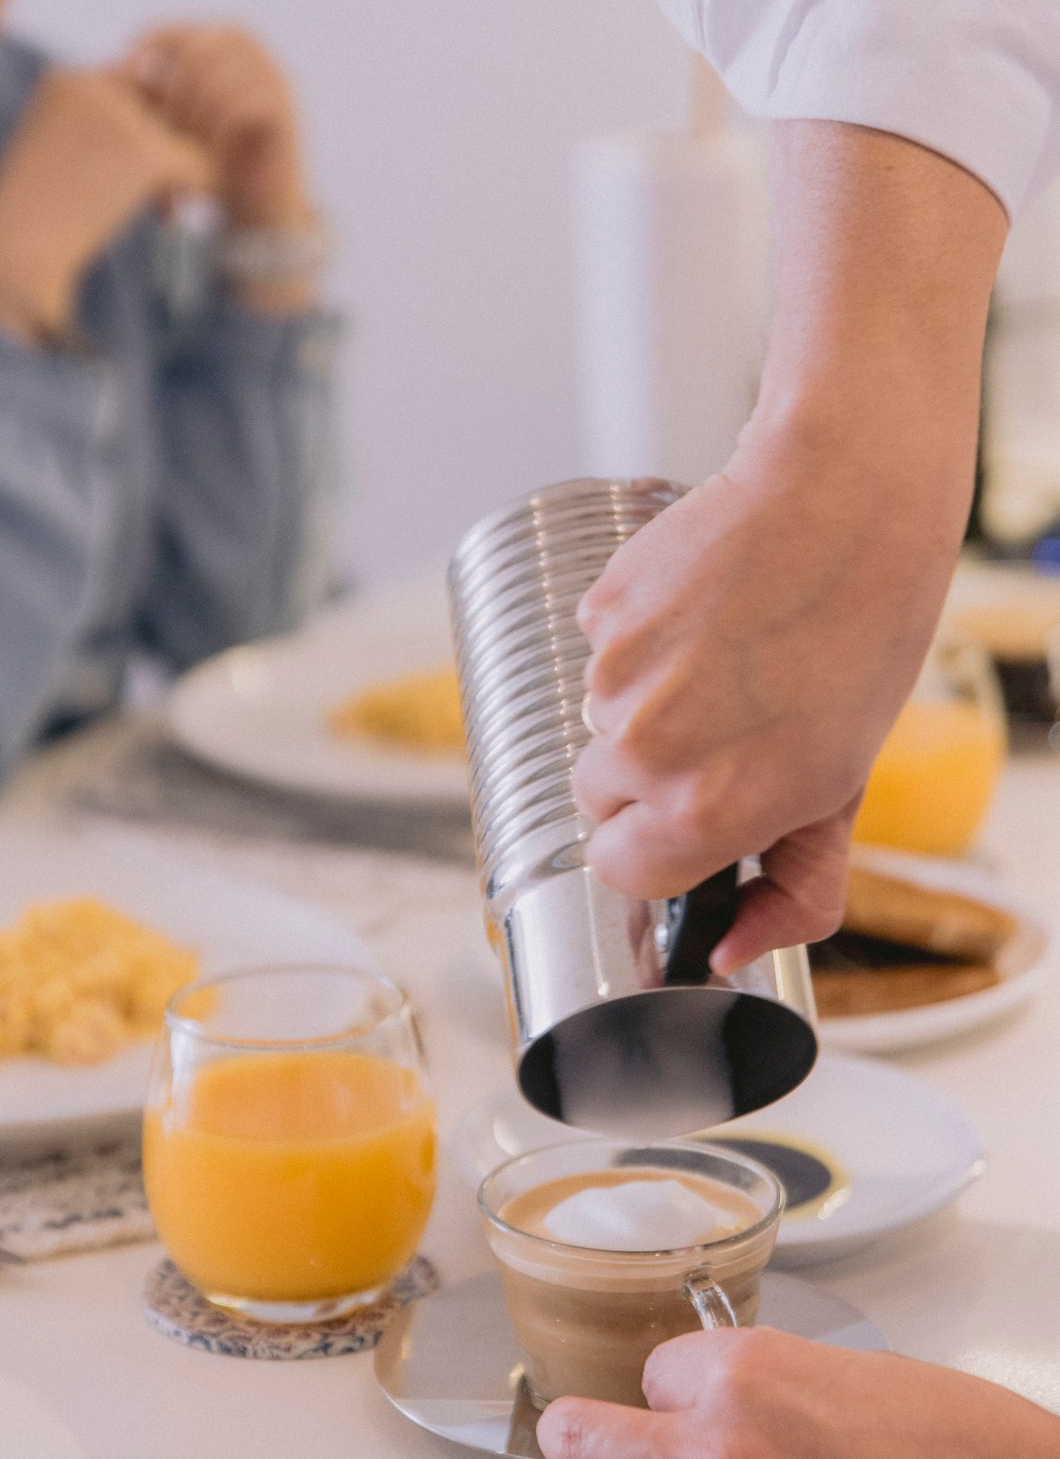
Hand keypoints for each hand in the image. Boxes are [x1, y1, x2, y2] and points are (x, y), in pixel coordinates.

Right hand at [0, 68, 213, 343]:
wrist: (17, 249)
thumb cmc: (37, 215)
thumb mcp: (58, 152)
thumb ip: (103, 129)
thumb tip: (171, 131)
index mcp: (65, 79)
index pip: (129, 92)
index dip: (137, 133)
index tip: (122, 177)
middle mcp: (93, 83)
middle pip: (158, 110)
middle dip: (161, 151)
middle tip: (155, 200)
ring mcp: (119, 114)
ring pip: (180, 135)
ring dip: (175, 174)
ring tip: (158, 211)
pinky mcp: (143, 151)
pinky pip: (197, 163)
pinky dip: (195, 190)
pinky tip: (169, 215)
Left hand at [121, 24, 317, 309]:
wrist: (263, 204)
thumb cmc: (211, 164)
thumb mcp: (174, 123)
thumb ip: (150, 93)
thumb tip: (100, 72)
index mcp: (214, 37)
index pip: (165, 33)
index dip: (136, 63)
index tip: (119, 101)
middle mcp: (245, 44)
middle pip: (187, 55)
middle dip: (165, 99)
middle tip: (152, 140)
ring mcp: (269, 70)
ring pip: (209, 82)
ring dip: (186, 124)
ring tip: (177, 159)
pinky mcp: (283, 103)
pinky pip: (234, 107)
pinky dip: (210, 137)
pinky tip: (202, 163)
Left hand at [473, 1328, 1059, 1458]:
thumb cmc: (962, 1451)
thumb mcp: (850, 1372)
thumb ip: (767, 1381)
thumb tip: (716, 1397)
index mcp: (750, 1365)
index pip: (653, 1369)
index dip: (664, 1388)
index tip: (677, 1400)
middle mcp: (719, 1439)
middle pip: (586, 1428)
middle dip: (570, 1430)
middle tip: (559, 1435)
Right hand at [573, 451, 914, 970]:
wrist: (844, 506)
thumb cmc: (860, 644)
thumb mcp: (845, 791)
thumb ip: (794, 890)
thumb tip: (731, 952)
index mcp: (704, 811)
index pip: (617, 871)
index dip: (657, 847)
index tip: (691, 817)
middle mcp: (644, 751)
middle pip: (599, 796)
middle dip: (648, 776)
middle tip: (723, 727)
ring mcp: (612, 677)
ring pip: (600, 719)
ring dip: (647, 704)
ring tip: (724, 658)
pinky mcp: (601, 611)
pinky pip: (599, 651)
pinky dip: (640, 643)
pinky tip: (702, 615)